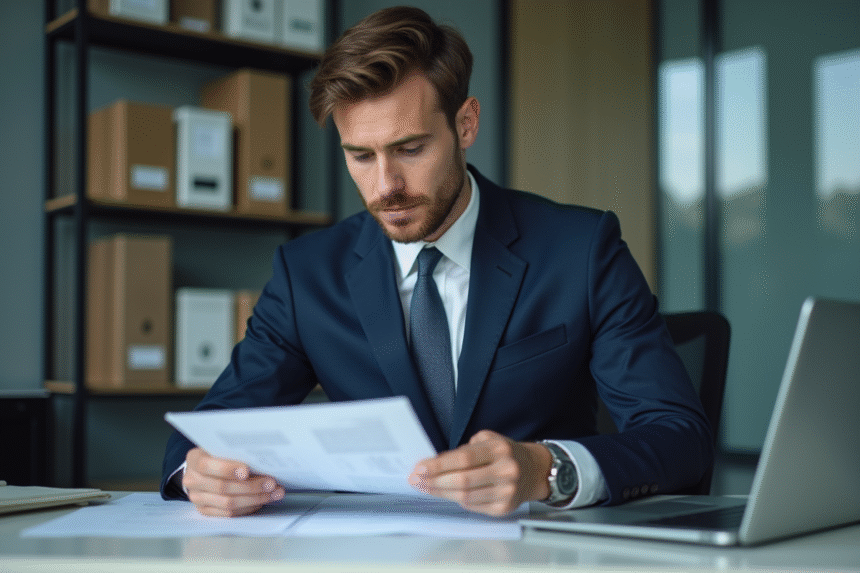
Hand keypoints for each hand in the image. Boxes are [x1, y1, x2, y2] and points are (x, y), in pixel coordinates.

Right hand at [182, 447, 284, 516]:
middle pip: (222, 487)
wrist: (203, 470)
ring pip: (228, 503)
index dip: (228, 469)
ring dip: (255, 498)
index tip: (247, 471)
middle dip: (251, 486)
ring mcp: (197, 498)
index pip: (207, 466)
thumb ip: (234, 453)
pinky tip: (262, 500)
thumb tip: (260, 459)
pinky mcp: (205, 511)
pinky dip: (248, 507)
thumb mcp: (222, 449)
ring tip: (274, 493)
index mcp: (194, 460)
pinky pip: (229, 514)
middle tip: (271, 483)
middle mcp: (192, 480)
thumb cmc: (218, 456)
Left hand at [408, 429, 552, 515]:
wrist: (534, 470)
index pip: (464, 459)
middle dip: (435, 481)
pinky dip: (456, 500)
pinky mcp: (504, 508)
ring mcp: (507, 492)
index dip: (439, 465)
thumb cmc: (505, 453)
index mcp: (500, 449)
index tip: (420, 467)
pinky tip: (445, 494)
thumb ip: (464, 451)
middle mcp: (506, 471)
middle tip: (416, 480)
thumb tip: (435, 464)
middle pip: (463, 481)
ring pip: (465, 497)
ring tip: (425, 487)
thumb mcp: (488, 440)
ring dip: (440, 493)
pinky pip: (473, 507)